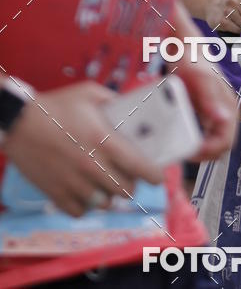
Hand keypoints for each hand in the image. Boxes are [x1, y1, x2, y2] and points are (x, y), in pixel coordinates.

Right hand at [2, 82, 163, 217]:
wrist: (18, 123)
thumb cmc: (55, 106)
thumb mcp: (88, 93)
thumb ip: (112, 100)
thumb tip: (128, 106)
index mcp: (104, 141)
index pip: (139, 167)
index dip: (153, 175)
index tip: (157, 176)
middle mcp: (93, 167)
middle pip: (125, 190)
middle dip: (131, 183)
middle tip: (127, 174)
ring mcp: (74, 184)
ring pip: (105, 204)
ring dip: (109, 195)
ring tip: (106, 184)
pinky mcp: (56, 195)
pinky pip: (81, 211)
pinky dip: (86, 205)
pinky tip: (85, 193)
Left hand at [178, 59, 237, 160]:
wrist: (184, 47)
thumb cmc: (193, 59)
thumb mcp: (200, 78)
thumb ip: (211, 98)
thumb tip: (224, 119)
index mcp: (229, 106)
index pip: (226, 142)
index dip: (210, 151)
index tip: (192, 151)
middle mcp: (224, 112)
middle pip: (220, 146)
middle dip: (204, 154)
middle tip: (185, 152)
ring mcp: (214, 113)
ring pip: (211, 143)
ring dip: (199, 149)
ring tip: (182, 147)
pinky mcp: (204, 112)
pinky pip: (203, 134)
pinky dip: (193, 140)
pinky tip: (181, 137)